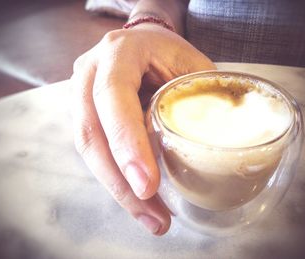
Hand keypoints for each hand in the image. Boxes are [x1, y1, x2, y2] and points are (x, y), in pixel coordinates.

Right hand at [70, 23, 215, 234]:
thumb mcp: (190, 65)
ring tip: (153, 219)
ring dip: (119, 190)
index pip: (113, 96)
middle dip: (121, 182)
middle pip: (92, 134)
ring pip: (90, 151)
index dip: (126, 142)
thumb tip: (223, 145)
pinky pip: (96, 153)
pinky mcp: (86, 117)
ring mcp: (81, 96)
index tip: (147, 185)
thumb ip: (201, 99)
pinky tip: (141, 201)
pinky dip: (117, 180)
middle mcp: (90, 73)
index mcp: (118, 53)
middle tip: (155, 217)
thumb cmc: (168, 53)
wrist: (141, 44)